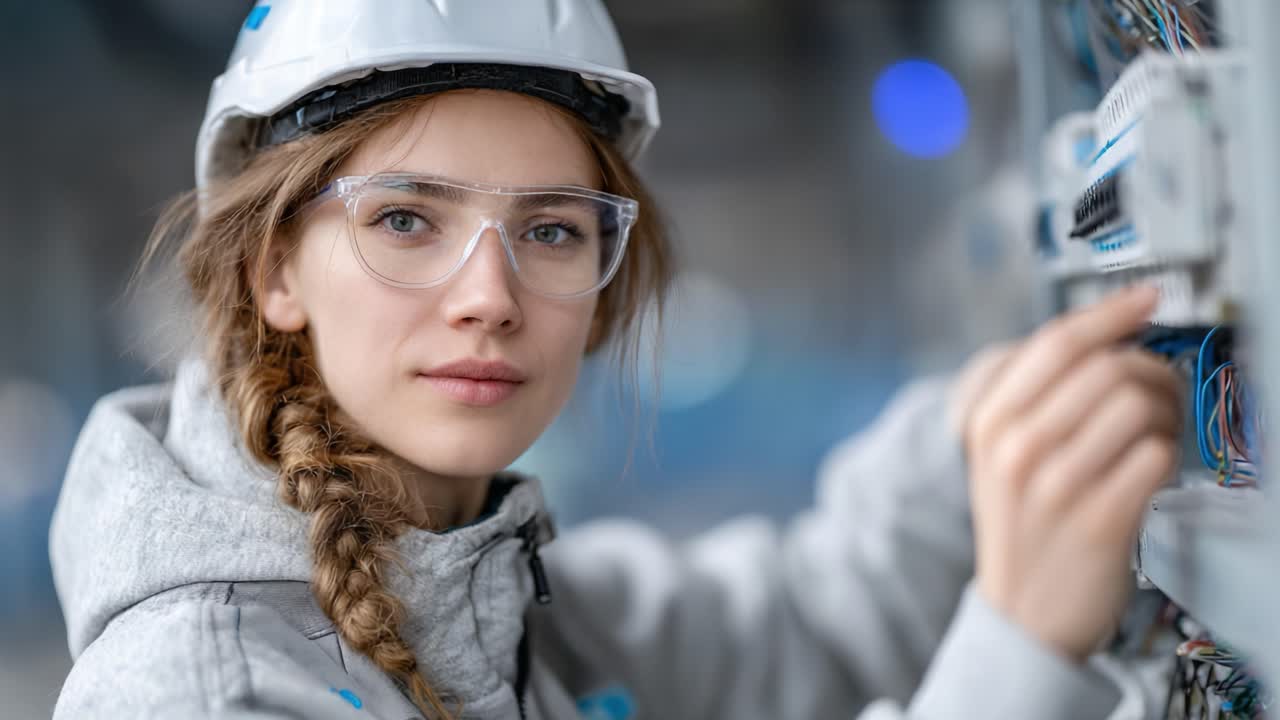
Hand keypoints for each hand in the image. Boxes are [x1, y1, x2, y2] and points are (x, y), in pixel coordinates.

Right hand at [962, 286, 1182, 661]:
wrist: (1023, 615)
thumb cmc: (1023, 527)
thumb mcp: (999, 456)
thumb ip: (1034, 398)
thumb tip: (1106, 337)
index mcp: (989, 424)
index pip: (1056, 343)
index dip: (1109, 312)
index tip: (1144, 298)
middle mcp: (1017, 450)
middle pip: (1107, 368)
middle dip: (1148, 370)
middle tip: (1158, 393)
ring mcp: (1058, 486)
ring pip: (1138, 406)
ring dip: (1165, 414)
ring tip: (1155, 436)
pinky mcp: (1101, 521)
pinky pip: (1157, 456)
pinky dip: (1167, 457)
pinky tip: (1151, 471)